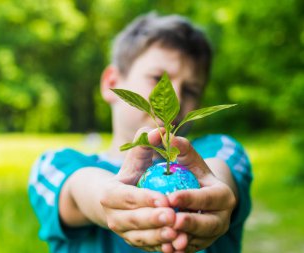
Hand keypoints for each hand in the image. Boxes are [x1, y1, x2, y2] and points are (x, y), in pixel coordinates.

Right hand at [100, 128, 177, 251]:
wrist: (118, 199)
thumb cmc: (132, 173)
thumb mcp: (137, 156)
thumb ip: (146, 141)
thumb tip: (159, 129)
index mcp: (109, 194)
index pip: (126, 197)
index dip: (144, 199)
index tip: (164, 198)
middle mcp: (112, 216)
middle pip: (132, 220)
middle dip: (153, 220)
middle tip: (173, 216)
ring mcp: (122, 232)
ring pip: (140, 238)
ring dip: (158, 237)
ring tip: (178, 233)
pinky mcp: (134, 242)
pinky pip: (147, 248)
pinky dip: (161, 248)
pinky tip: (178, 246)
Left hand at [166, 136, 236, 252]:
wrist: (195, 193)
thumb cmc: (188, 171)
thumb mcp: (185, 157)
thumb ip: (176, 145)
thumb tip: (162, 133)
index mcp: (222, 193)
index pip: (209, 196)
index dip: (191, 198)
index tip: (171, 197)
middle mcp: (222, 215)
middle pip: (210, 223)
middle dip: (191, 223)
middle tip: (172, 222)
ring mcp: (213, 232)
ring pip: (200, 240)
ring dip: (185, 241)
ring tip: (169, 241)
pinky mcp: (202, 243)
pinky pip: (191, 249)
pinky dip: (179, 250)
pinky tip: (165, 249)